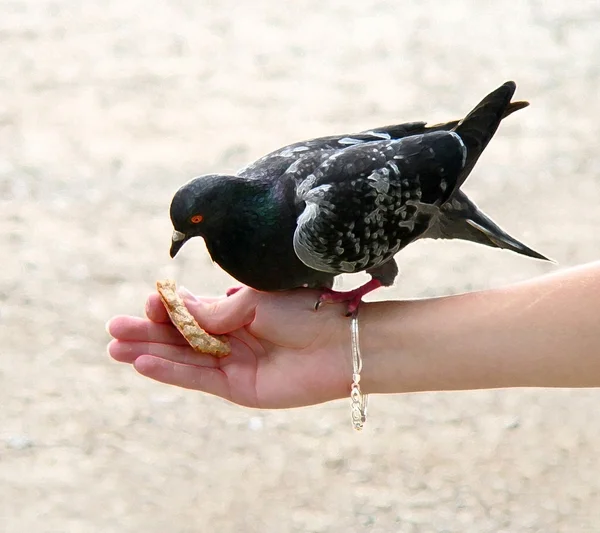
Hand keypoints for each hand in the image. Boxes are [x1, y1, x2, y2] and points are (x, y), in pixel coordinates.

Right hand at [106, 287, 351, 407]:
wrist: (338, 345)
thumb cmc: (303, 312)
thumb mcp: (253, 302)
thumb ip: (214, 311)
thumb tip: (179, 310)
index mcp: (236, 311)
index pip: (191, 310)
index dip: (168, 307)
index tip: (148, 301)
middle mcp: (230, 337)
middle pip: (180, 335)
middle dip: (147, 331)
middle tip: (113, 329)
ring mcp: (232, 363)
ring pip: (183, 358)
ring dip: (149, 353)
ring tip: (115, 348)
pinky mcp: (237, 388)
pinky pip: (198, 379)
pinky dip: (171, 372)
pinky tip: (144, 364)